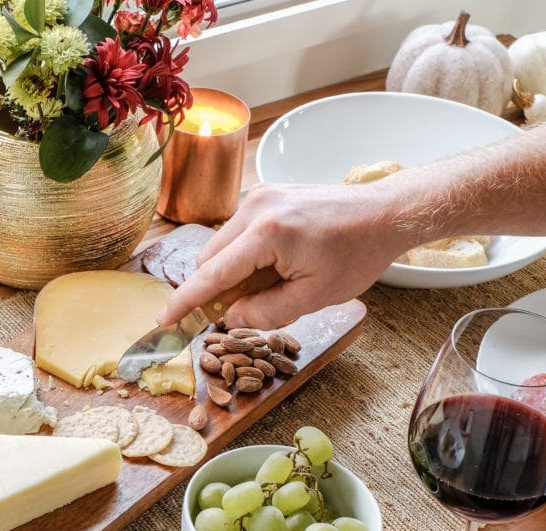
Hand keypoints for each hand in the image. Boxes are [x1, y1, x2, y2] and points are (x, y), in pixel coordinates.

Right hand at [158, 181, 415, 329]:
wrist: (382, 214)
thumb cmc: (356, 255)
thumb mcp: (314, 296)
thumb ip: (266, 311)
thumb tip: (230, 317)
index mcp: (266, 234)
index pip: (211, 274)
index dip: (185, 302)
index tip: (164, 321)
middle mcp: (255, 207)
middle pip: (209, 258)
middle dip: (216, 288)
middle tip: (245, 309)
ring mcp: (258, 196)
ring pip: (221, 245)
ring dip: (232, 271)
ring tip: (272, 282)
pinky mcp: (265, 194)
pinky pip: (237, 232)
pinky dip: (243, 255)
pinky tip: (274, 264)